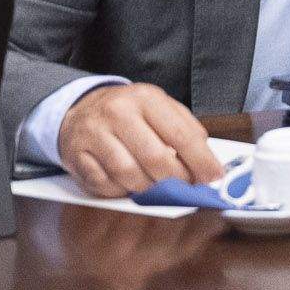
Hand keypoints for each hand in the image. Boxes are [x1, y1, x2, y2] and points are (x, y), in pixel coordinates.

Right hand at [55, 82, 221, 196]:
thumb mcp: (160, 108)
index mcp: (146, 98)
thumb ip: (185, 130)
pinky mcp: (75, 154)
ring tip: (157, 186)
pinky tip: (128, 185)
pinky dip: (120, 191)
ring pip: (128, 174)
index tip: (214, 177)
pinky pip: (103, 184)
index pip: (180, 135)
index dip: (201, 161)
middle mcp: (117, 112)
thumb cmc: (130, 113)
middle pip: (154, 158)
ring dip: (148, 188)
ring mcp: (93, 133)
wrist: (81, 108)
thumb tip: (207, 163)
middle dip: (176, 180)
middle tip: (185, 188)